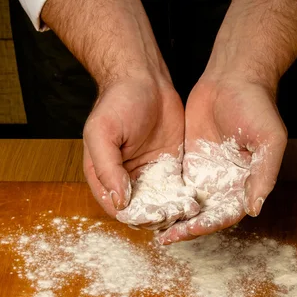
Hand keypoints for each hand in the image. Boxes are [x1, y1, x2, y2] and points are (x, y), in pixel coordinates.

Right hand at [83, 74, 197, 228]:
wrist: (145, 79)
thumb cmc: (117, 102)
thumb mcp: (102, 133)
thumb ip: (106, 168)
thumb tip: (119, 201)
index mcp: (105, 176)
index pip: (116, 207)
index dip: (132, 216)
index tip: (149, 216)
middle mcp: (126, 180)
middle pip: (140, 210)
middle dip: (155, 217)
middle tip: (172, 214)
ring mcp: (149, 175)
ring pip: (160, 204)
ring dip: (171, 211)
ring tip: (185, 211)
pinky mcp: (169, 167)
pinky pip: (176, 190)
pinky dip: (183, 198)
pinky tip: (193, 201)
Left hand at [156, 75, 286, 243]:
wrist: (233, 78)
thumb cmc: (257, 106)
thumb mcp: (269, 139)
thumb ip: (264, 174)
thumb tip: (254, 209)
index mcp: (246, 184)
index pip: (225, 215)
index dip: (207, 225)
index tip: (187, 231)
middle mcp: (226, 184)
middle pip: (204, 216)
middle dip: (185, 229)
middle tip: (163, 237)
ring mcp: (207, 174)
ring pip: (188, 206)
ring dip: (173, 218)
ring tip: (152, 226)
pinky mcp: (190, 162)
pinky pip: (176, 186)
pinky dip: (166, 198)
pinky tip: (149, 204)